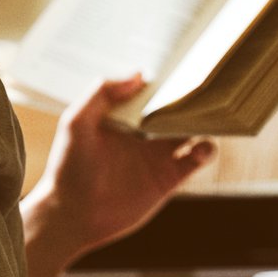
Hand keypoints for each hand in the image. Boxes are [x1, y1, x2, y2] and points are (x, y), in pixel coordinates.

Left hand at [29, 72, 214, 262]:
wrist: (74, 215)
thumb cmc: (68, 167)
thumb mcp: (76, 123)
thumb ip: (102, 94)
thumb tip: (140, 75)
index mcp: (125, 114)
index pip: (153, 89)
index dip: (168, 76)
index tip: (184, 61)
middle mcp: (145, 131)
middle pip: (178, 106)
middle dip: (193, 95)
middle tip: (207, 83)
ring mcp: (159, 154)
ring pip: (193, 130)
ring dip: (206, 120)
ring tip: (209, 115)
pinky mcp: (169, 178)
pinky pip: (196, 159)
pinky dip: (206, 150)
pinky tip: (201, 147)